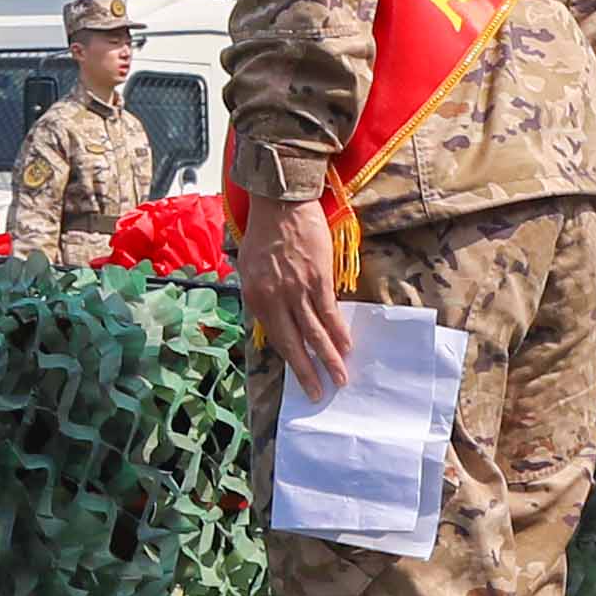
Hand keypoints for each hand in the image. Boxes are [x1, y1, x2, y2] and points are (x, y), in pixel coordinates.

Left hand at [235, 202, 352, 405]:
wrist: (280, 203)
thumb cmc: (264, 232)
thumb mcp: (249, 267)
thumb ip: (260, 295)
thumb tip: (272, 318)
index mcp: (255, 296)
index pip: (273, 336)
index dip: (288, 358)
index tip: (298, 376)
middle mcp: (274, 298)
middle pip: (293, 342)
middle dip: (306, 371)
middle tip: (317, 393)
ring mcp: (296, 290)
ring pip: (314, 332)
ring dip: (328, 358)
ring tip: (339, 379)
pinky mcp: (318, 278)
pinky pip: (329, 312)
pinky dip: (338, 332)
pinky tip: (347, 347)